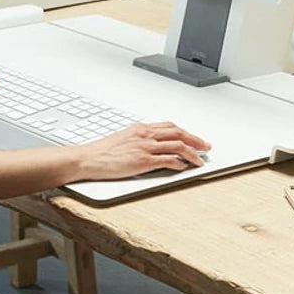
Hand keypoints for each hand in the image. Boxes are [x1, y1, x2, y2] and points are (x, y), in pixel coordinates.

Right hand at [76, 123, 211, 180]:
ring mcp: (145, 148)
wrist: (88, 158)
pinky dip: (178, 163)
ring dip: (192, 153)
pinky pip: (167, 160)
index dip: (186, 132)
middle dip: (195, 140)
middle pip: (178, 133)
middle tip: (206, 147)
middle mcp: (145, 135)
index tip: (195, 138)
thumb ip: (139, 140)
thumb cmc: (101, 152)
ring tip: (200, 160)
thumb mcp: (123, 139)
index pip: (170, 126)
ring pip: (177, 146)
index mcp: (141, 129)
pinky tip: (183, 167)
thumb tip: (152, 146)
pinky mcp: (142, 161)